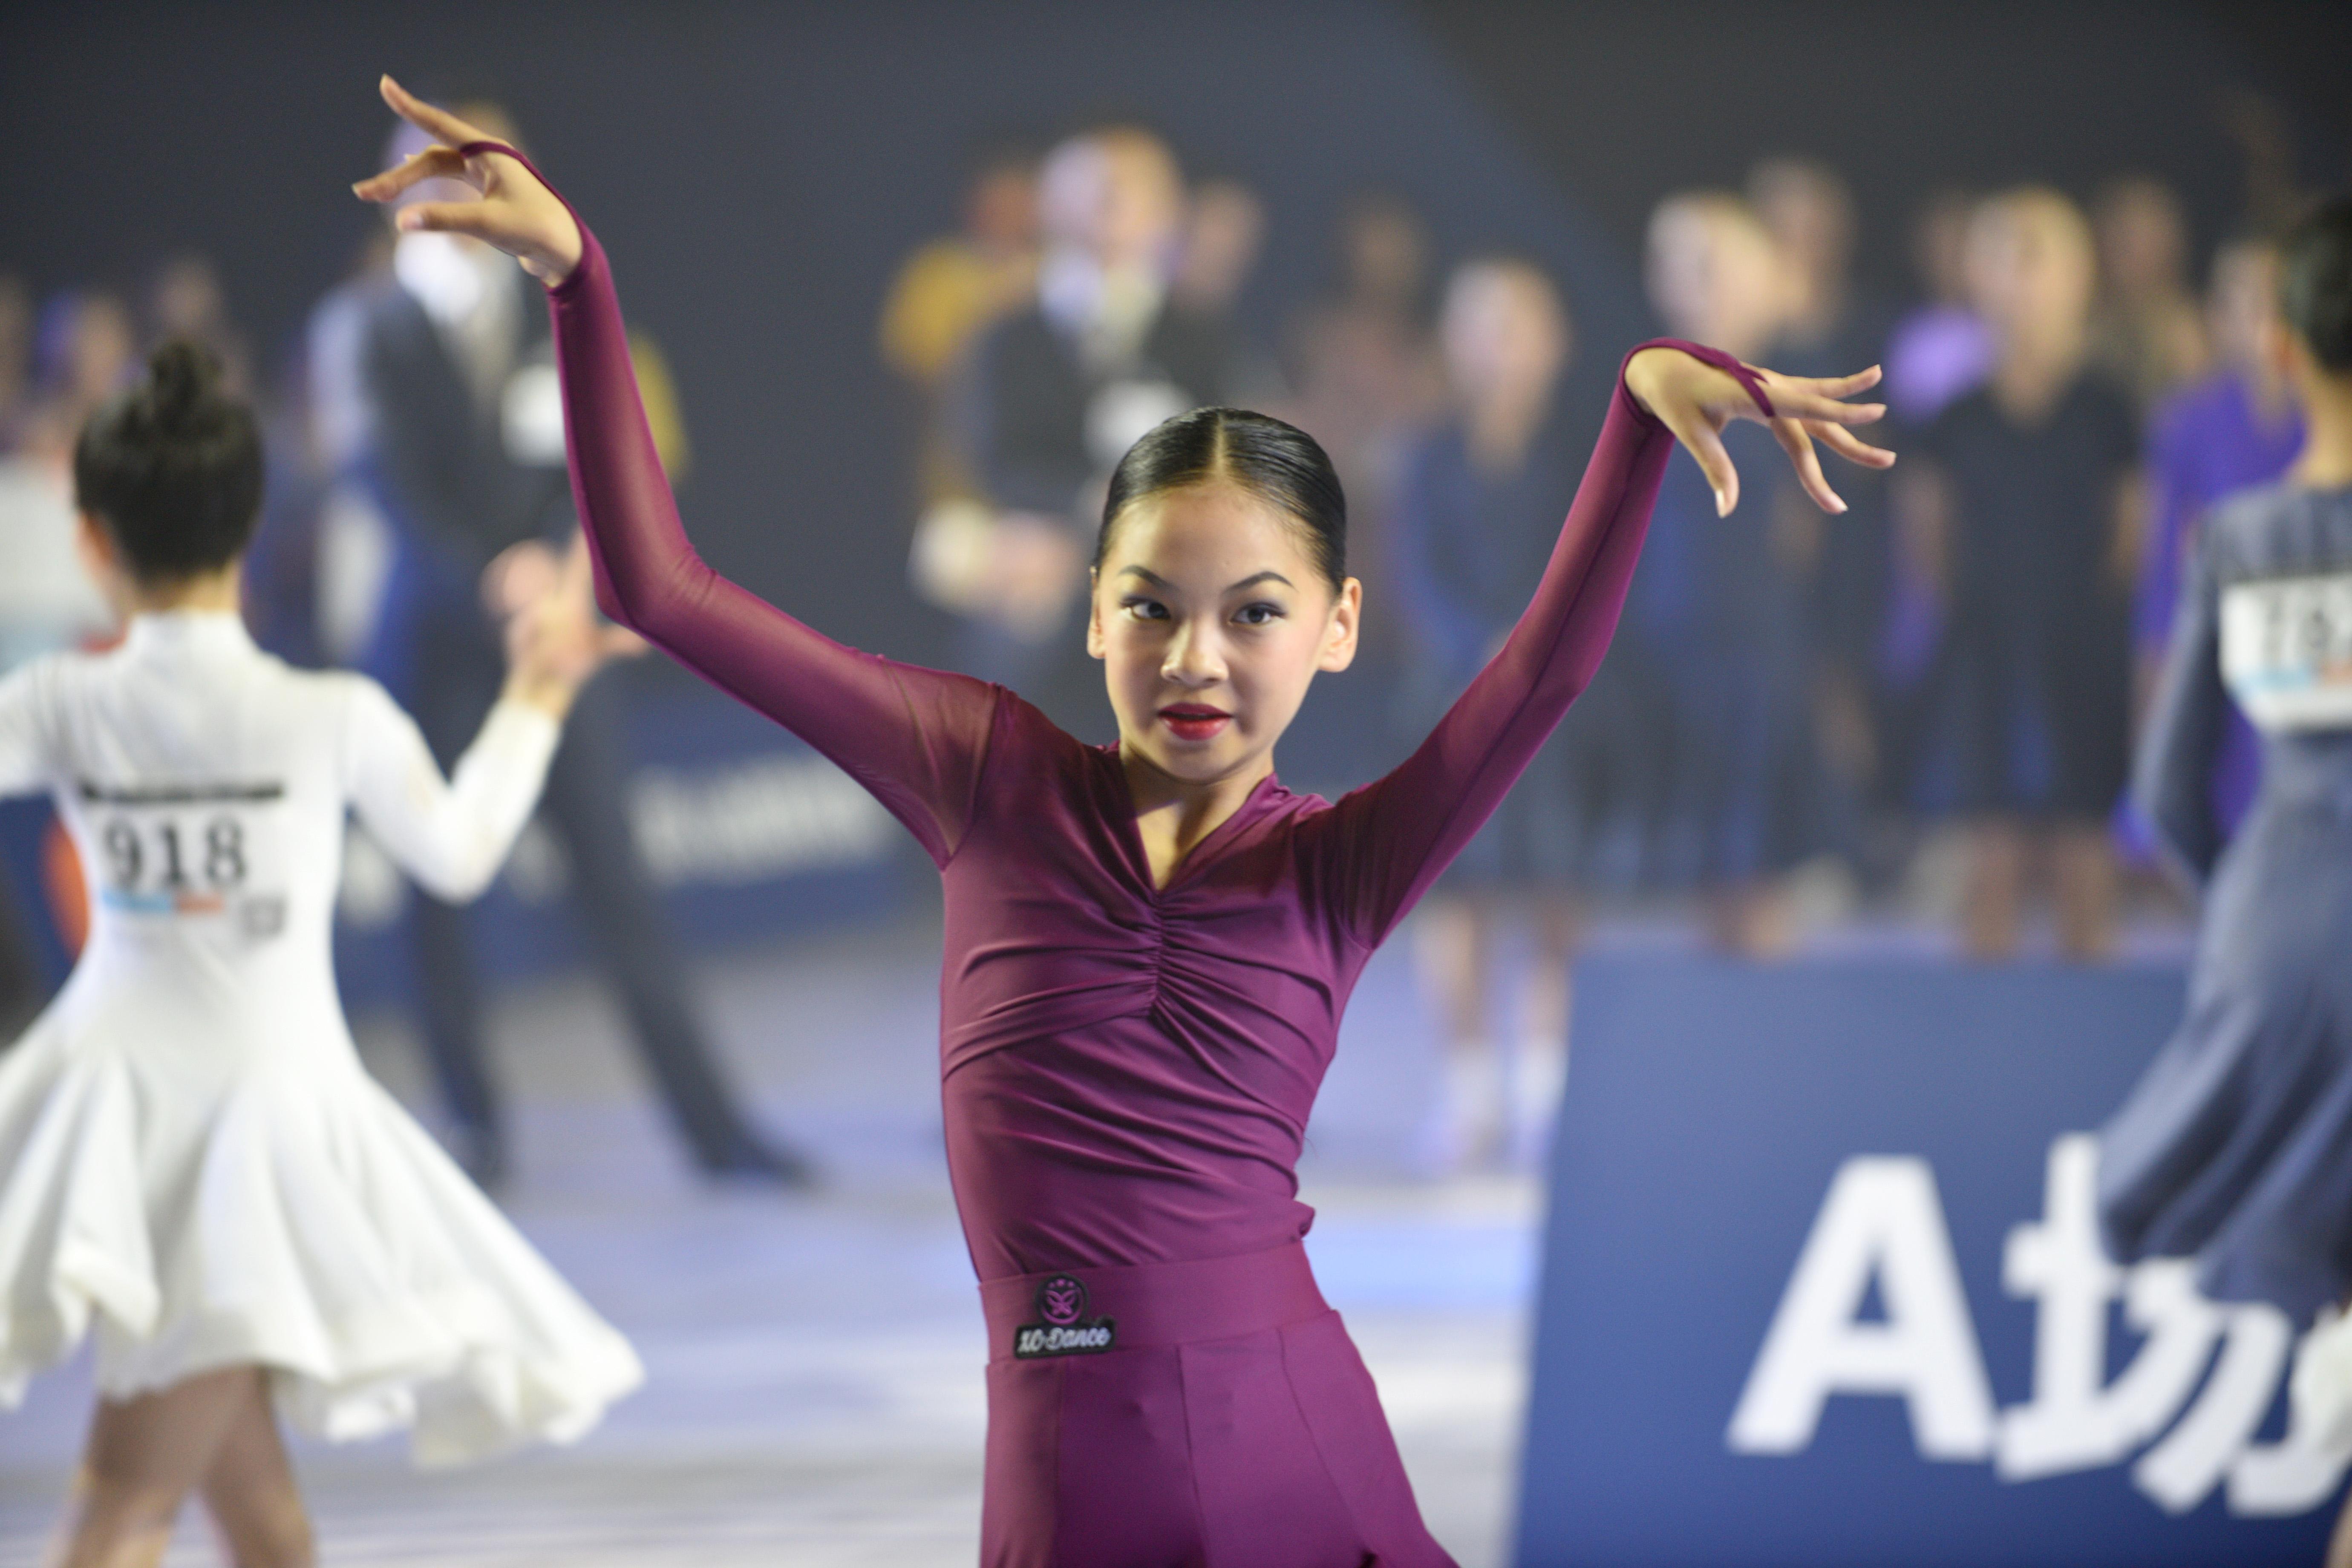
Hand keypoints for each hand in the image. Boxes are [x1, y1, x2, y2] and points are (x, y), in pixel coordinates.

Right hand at [351, 76, 583, 284]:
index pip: (440, 125)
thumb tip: (401, 221)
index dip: (410, 106)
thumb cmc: (535, 232)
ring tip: (375, 194)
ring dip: (407, 182)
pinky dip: (427, 182)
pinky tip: (409, 179)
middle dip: (398, 176)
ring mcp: (487, 175)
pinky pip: (449, 180)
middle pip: (432, 159)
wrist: (566, 254)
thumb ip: (443, 219)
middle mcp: (488, 158)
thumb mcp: (486, 224)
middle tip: (364, 193)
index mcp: (491, 153)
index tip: (384, 85)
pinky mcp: (488, 194)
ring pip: (437, 170)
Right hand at [499, 534, 646, 714]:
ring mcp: (531, 624)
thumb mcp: (596, 650)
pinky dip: (552, 657)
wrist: (542, 686)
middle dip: (555, 566)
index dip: (579, 550)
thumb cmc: (570, 662)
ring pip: (539, 618)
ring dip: (553, 630)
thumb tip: (643, 645)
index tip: (584, 527)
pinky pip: (535, 646)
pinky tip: (561, 664)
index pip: (573, 570)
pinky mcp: (521, 645)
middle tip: (564, 548)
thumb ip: (616, 644)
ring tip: (569, 652)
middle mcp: (549, 608)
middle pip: (550, 581)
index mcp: (568, 604)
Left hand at [1624, 349, 1893, 516]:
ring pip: (1820, 413)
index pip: (1807, 407)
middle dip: (1853, 446)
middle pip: (1820, 422)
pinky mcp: (1772, 392)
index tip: (1875, 414)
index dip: (1842, 413)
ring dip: (1850, 429)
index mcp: (1755, 394)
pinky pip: (1809, 400)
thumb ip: (1714, 468)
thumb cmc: (1675, 400)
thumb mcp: (1690, 433)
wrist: (1665, 368)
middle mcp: (1772, 389)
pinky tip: (1856, 402)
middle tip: (1889, 461)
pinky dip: (1833, 402)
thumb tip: (1726, 510)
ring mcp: (1775, 389)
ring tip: (1885, 439)